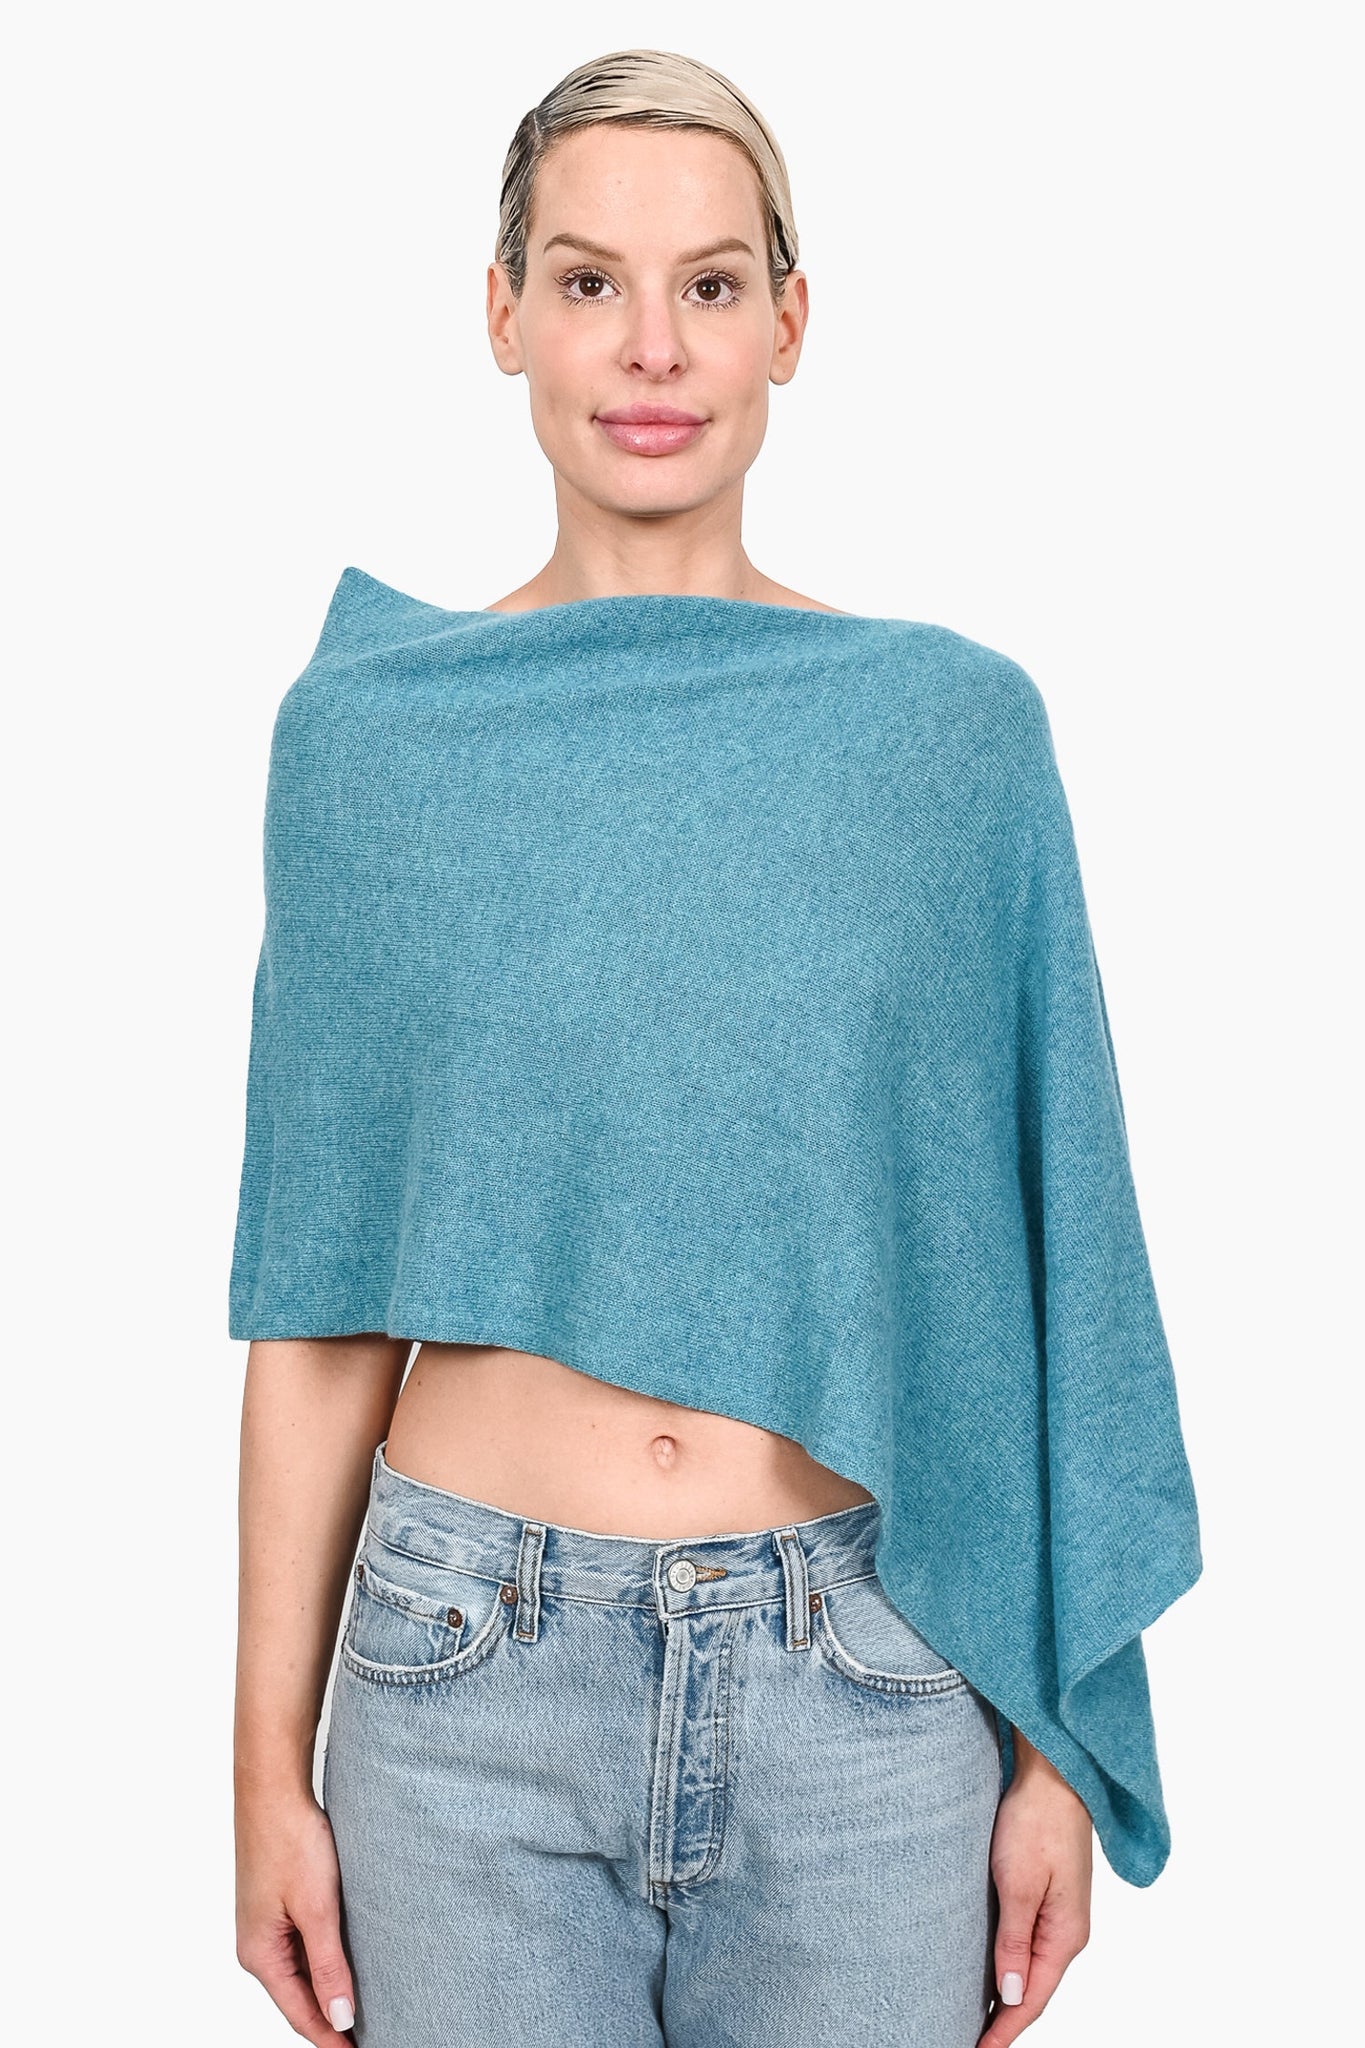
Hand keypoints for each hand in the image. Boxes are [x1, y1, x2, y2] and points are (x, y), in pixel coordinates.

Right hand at [236, 1780, 357, 2041]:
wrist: (272, 1788)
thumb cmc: (290, 1841)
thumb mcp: (317, 1909)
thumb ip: (329, 1967)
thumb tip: (340, 2019)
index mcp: (260, 1954)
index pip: (300, 2014)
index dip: (331, 2039)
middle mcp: (258, 1945)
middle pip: (299, 1997)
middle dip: (331, 2019)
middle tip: (369, 2036)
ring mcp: (266, 1924)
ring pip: (302, 1971)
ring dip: (329, 1990)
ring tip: (366, 2008)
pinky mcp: (278, 1904)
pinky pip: (302, 1946)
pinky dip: (325, 1961)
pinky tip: (349, 1962)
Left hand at [978, 1735, 1092, 2045]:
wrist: (1053, 1776)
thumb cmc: (1037, 1822)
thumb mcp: (1020, 1884)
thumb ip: (1014, 1941)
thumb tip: (1009, 1994)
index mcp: (1065, 1935)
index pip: (1032, 1999)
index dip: (1004, 2030)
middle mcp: (1066, 1932)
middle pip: (1033, 1990)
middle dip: (1004, 2020)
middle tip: (970, 2040)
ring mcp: (1059, 1914)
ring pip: (1030, 1968)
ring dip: (1005, 1995)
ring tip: (974, 2018)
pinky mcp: (1046, 1895)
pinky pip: (1027, 1943)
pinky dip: (1008, 1965)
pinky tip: (989, 1970)